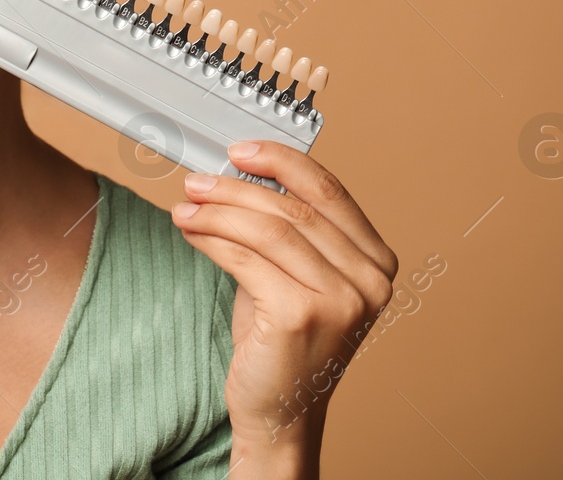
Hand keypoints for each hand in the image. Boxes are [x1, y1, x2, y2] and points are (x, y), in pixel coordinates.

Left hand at [171, 140, 397, 469]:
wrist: (280, 411)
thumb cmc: (285, 342)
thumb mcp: (296, 276)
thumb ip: (286, 230)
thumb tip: (238, 176)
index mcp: (376, 261)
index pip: (329, 191)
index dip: (282, 162)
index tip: (242, 150)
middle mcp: (369, 280)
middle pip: (294, 209)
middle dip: (237, 187)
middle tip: (198, 181)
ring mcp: (340, 299)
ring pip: (268, 230)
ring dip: (218, 211)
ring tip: (186, 206)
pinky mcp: (301, 316)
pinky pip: (247, 259)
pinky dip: (212, 238)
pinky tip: (192, 233)